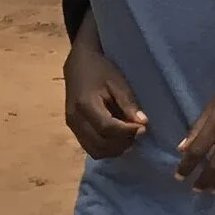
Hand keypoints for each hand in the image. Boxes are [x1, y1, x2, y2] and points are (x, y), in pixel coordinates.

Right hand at [64, 40, 147, 159]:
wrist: (78, 64)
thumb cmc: (100, 69)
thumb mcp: (118, 82)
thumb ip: (128, 104)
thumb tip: (142, 123)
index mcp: (85, 104)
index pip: (107, 128)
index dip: (127, 132)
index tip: (142, 128)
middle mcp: (75, 118)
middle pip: (100, 144)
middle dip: (122, 144)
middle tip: (137, 134)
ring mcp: (71, 125)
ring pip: (94, 150)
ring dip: (114, 149)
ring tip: (128, 137)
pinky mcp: (73, 128)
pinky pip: (89, 147)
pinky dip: (105, 148)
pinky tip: (117, 138)